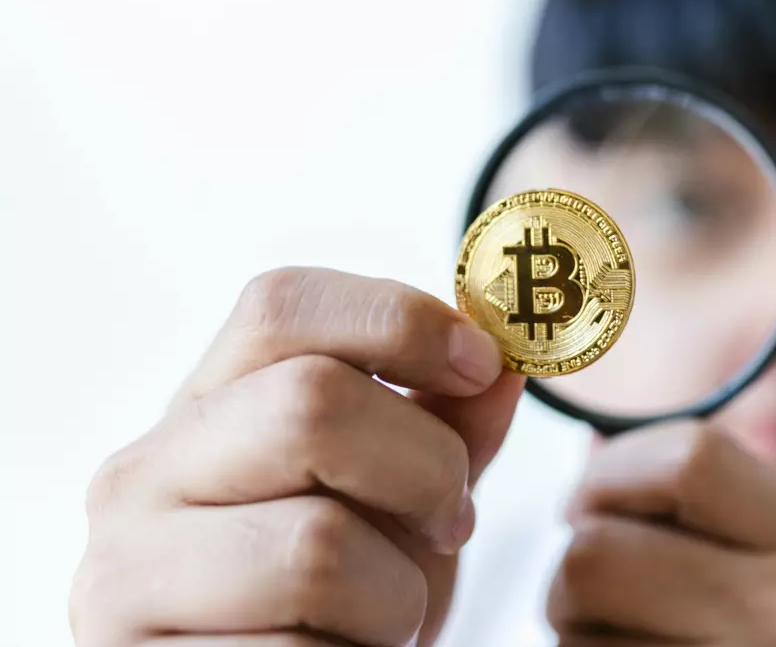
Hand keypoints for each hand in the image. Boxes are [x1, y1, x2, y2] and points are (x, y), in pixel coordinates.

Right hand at [69, 266, 525, 646]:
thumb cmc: (341, 595)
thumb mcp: (396, 499)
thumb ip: (444, 427)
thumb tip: (503, 363)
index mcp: (202, 406)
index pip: (280, 305)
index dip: (400, 320)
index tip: (482, 366)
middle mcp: (142, 474)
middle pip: (309, 403)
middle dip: (425, 466)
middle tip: (452, 522)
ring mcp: (126, 576)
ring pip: (315, 544)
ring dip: (397, 595)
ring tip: (386, 616)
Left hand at [548, 422, 775, 646]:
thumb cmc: (761, 624)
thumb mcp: (762, 543)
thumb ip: (685, 482)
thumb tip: (585, 449)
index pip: (689, 458)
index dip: (612, 472)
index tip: (592, 500)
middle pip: (595, 552)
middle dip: (574, 564)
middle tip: (602, 589)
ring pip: (570, 622)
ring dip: (572, 625)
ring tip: (628, 635)